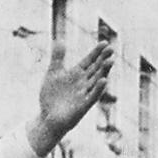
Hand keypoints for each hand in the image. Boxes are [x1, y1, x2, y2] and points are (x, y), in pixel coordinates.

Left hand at [28, 38, 114, 153]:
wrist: (47, 117)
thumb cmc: (51, 96)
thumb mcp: (53, 73)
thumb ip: (57, 58)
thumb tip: (60, 40)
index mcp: (77, 74)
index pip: (89, 60)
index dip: (97, 52)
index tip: (105, 42)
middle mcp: (84, 82)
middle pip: (96, 68)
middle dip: (103, 59)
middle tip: (110, 49)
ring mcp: (84, 94)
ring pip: (97, 80)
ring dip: (104, 71)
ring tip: (110, 61)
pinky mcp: (83, 106)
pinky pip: (92, 96)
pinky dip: (98, 89)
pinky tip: (103, 80)